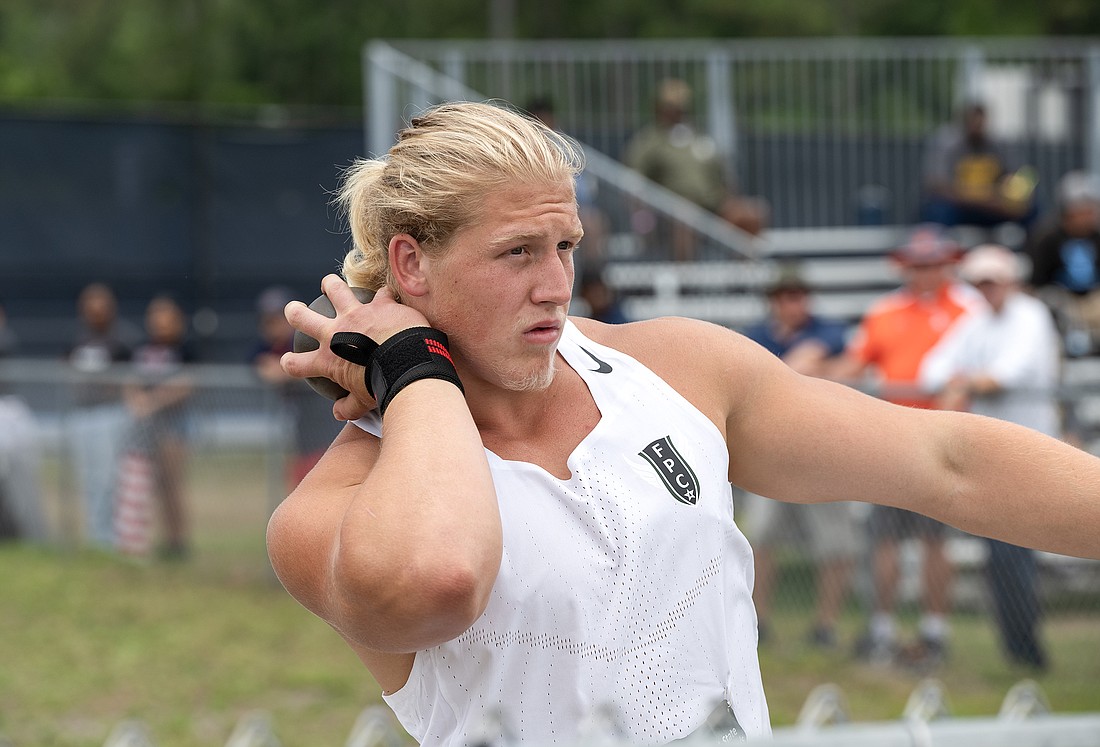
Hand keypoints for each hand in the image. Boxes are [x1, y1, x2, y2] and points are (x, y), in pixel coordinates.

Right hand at [281, 275, 429, 420]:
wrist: (407, 366)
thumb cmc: (382, 388)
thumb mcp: (363, 403)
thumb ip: (348, 407)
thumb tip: (339, 413)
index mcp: (327, 360)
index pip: (297, 364)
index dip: (290, 363)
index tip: (290, 362)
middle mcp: (335, 333)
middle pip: (302, 318)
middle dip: (295, 312)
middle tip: (294, 310)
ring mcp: (356, 315)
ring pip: (335, 291)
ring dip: (331, 285)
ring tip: (329, 283)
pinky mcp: (380, 305)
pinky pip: (381, 294)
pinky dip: (383, 295)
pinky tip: (387, 293)